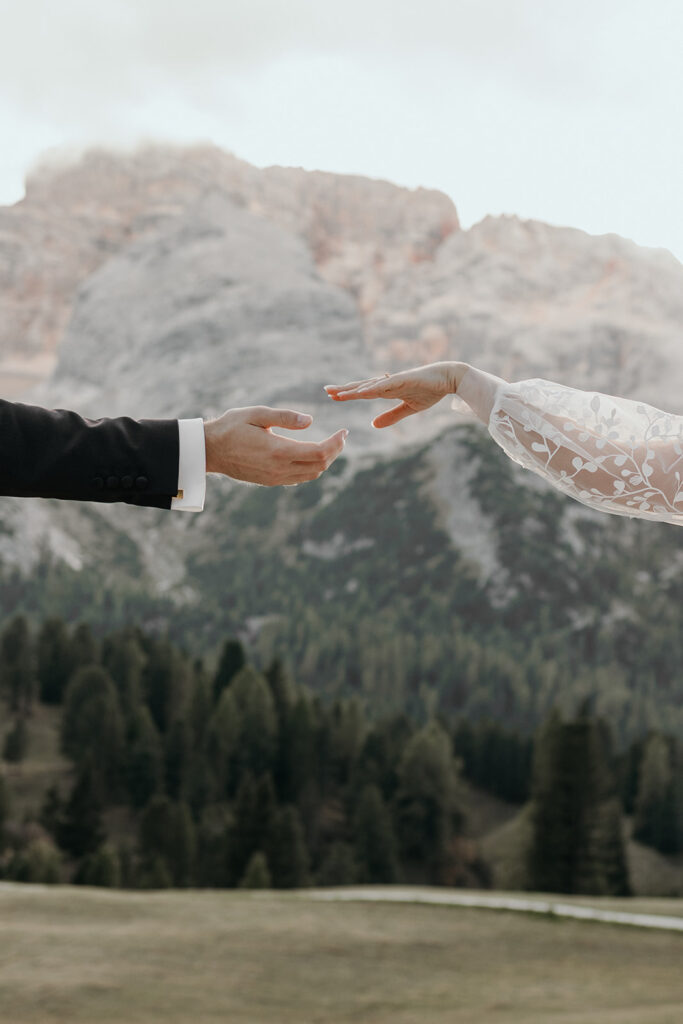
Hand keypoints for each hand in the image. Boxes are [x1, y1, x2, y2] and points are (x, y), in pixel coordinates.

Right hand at [204, 406, 347, 484]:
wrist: (209, 450)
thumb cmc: (230, 427)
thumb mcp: (257, 414)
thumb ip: (285, 417)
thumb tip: (310, 420)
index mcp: (279, 451)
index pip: (320, 452)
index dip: (336, 443)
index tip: (344, 431)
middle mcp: (279, 469)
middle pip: (320, 466)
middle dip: (334, 452)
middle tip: (340, 437)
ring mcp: (275, 478)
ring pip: (311, 475)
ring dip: (324, 461)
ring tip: (330, 445)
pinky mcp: (270, 482)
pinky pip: (299, 478)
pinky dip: (311, 468)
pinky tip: (310, 455)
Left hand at [324, 361, 461, 427]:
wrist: (449, 378)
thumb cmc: (431, 390)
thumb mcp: (409, 409)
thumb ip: (391, 416)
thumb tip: (373, 425)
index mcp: (388, 389)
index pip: (364, 392)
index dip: (348, 393)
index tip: (333, 396)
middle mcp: (388, 383)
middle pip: (362, 386)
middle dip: (344, 389)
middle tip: (326, 390)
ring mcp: (395, 380)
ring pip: (370, 386)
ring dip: (354, 389)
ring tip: (338, 393)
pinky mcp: (404, 380)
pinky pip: (385, 385)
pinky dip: (373, 388)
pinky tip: (362, 391)